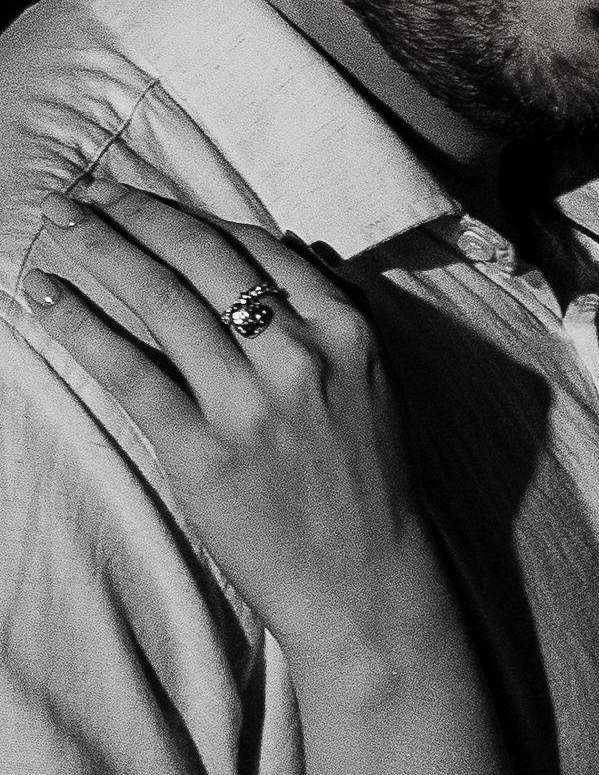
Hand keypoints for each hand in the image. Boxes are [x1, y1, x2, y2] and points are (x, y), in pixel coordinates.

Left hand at [24, 182, 424, 662]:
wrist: (367, 583)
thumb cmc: (370, 486)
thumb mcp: (376, 384)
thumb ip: (334, 318)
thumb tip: (282, 253)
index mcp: (348, 332)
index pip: (257, 248)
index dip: (191, 216)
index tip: (147, 200)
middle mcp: (301, 356)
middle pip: (204, 258)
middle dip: (135, 212)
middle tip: (86, 192)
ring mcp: (250, 404)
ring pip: (162, 299)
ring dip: (101, 248)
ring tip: (60, 221)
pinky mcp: (204, 452)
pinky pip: (130, 371)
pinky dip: (82, 325)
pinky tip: (48, 295)